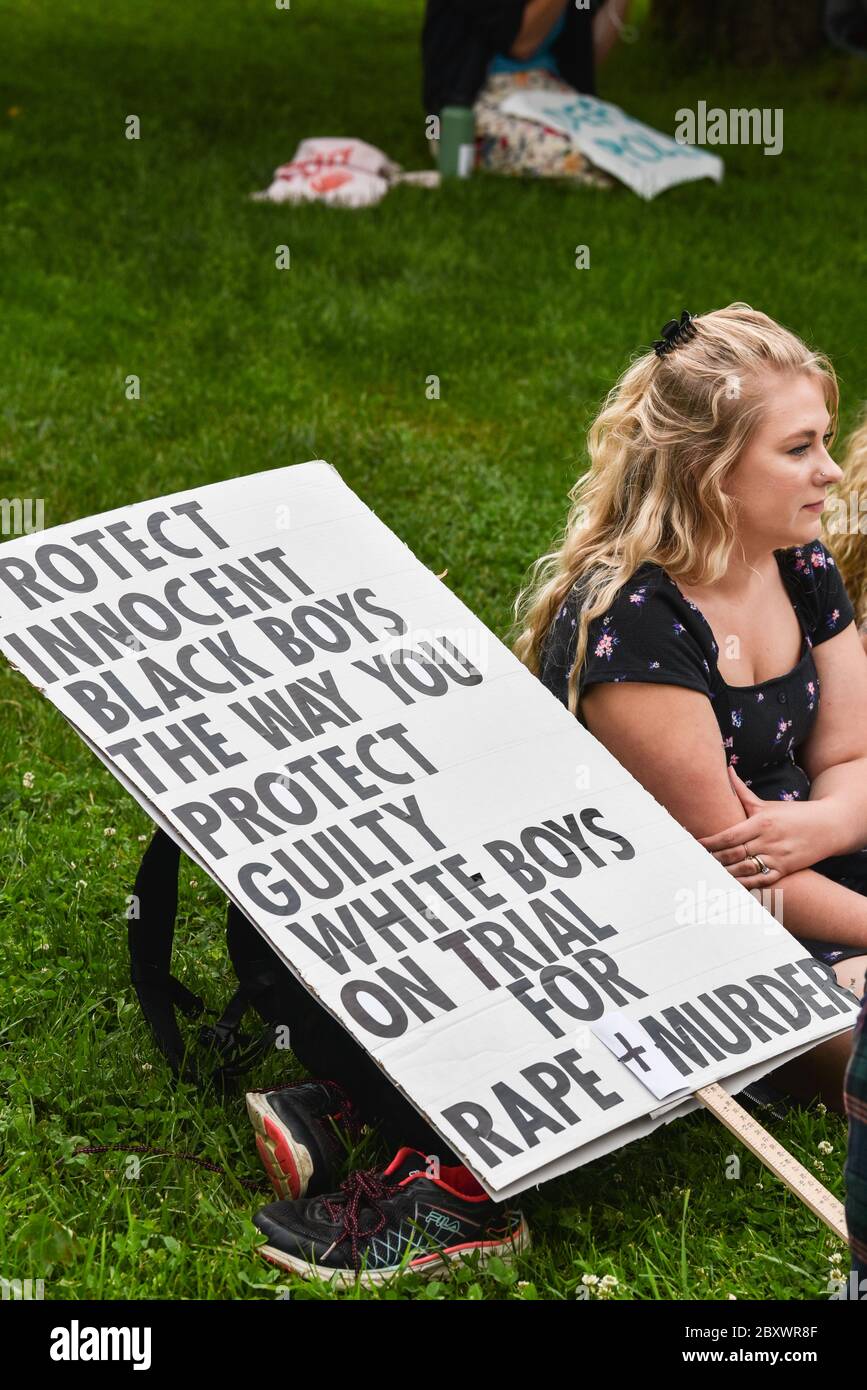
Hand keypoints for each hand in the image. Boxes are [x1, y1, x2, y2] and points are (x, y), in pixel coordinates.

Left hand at [696, 765, 834, 887]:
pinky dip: (744, 884)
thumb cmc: (795, 814)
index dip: (710, 843)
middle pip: (733, 854)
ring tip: (707, 874)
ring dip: (724, 874)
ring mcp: (777, 858)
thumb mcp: (768, 804)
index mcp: (762, 822)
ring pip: (745, 870)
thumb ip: (743, 792)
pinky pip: (761, 881)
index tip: (694, 845)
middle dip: (712, 859)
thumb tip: (727, 770)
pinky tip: (729, 885)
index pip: (729, 835)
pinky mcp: (785, 870)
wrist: (830, 826)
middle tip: (694, 862)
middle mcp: (768, 841)